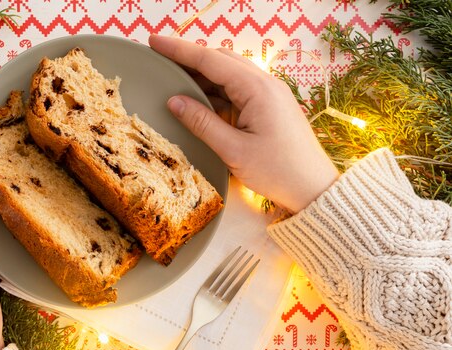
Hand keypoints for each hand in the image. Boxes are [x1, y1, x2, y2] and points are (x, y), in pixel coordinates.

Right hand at [149, 35, 338, 212]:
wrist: (313, 188)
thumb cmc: (278, 171)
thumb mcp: (233, 150)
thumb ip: (202, 123)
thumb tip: (174, 101)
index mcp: (257, 89)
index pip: (210, 60)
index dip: (179, 50)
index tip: (154, 42)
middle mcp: (266, 83)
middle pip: (221, 60)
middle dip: (189, 58)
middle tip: (160, 60)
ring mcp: (270, 94)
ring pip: (229, 74)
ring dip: (203, 76)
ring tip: (174, 81)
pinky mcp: (270, 106)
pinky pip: (238, 90)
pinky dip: (216, 92)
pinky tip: (199, 101)